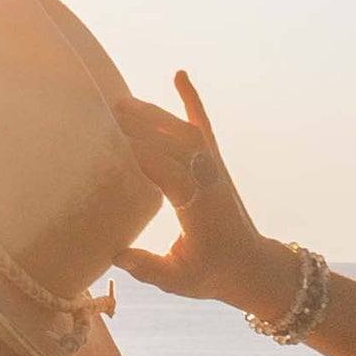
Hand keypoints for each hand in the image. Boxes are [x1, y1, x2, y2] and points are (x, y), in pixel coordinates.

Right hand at [114, 73, 292, 312]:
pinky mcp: (217, 164)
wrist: (251, 266)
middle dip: (139, 125)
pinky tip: (180, 75)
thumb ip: (147, 268)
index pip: (163, 170)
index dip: (136, 153)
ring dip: (154, 113)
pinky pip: (204, 127)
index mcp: (198, 206)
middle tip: (103, 112)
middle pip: (171, 143)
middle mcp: (208, 180)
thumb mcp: (178, 280)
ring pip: (183, 130)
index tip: (106, 141)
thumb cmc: (212, 274)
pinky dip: (192, 100)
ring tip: (122, 102)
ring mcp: (214, 169)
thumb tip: (116, 253)